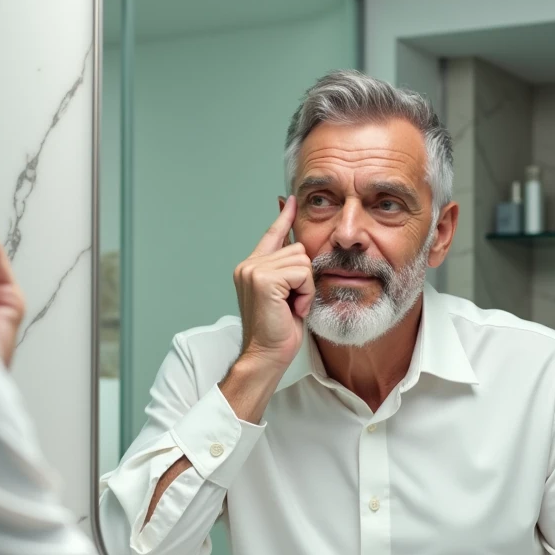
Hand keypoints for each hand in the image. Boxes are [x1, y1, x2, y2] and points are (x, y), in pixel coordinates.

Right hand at [232, 196, 312, 372]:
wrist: (266, 355)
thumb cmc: (278, 331)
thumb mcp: (288, 294)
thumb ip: (289, 271)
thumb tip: (299, 248)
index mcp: (252, 266)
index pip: (272, 234)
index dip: (284, 217)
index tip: (290, 200)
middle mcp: (249, 264)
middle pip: (297, 248)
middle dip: (304, 278)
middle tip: (292, 302)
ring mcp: (253, 270)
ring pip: (302, 261)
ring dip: (305, 287)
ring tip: (291, 306)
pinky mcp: (263, 279)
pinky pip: (302, 273)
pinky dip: (304, 293)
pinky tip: (292, 308)